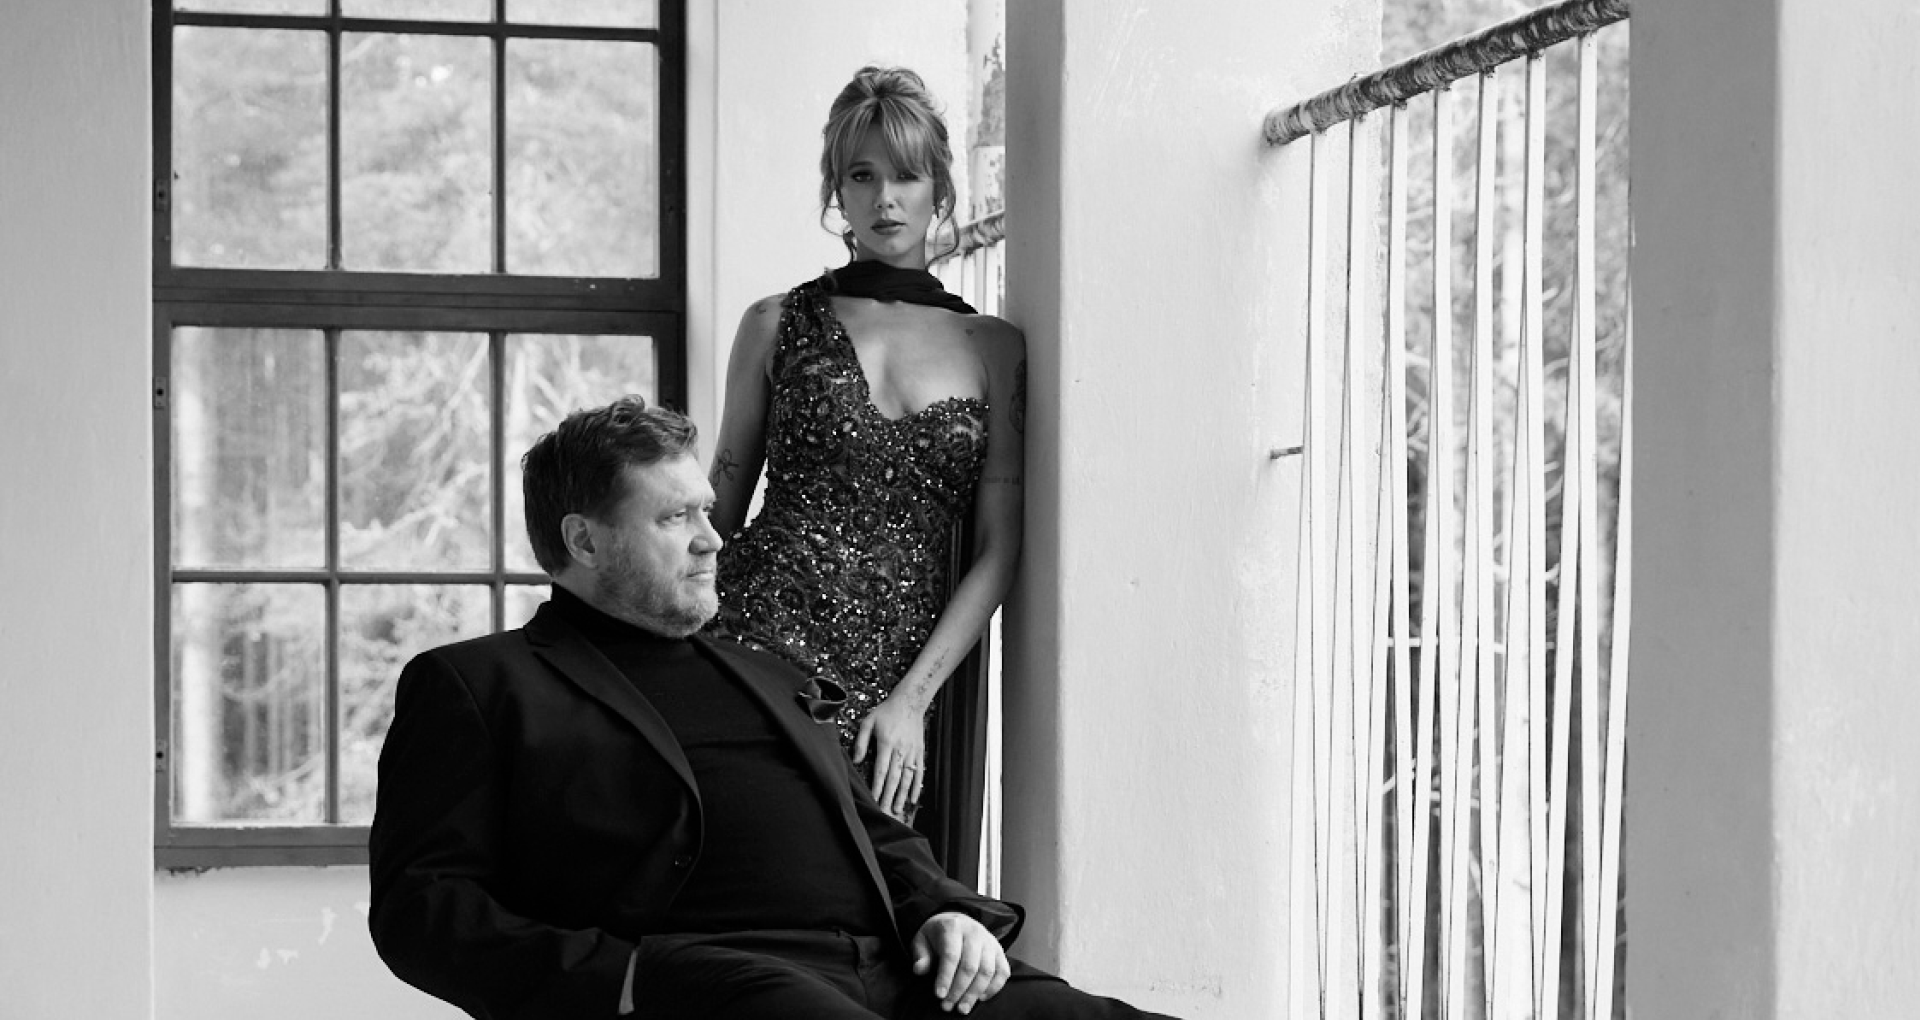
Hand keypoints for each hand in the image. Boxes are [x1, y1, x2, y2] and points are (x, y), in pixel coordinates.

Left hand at [852, 697, 925, 819]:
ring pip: (907, 777)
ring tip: (898, 809)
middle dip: (889, 796)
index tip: (873, 799)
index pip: (881, 770)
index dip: (877, 787)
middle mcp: (900, 749)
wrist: (909, 702)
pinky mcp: (919, 752)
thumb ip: (861, 742)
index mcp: (886, 743)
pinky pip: (919, 771)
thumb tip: (856, 760)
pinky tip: (914, 798)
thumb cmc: (886, 712)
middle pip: (894, 778)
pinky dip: (916, 786)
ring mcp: (911, 752)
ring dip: (903, 795)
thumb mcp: (868, 722)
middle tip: (885, 811)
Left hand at [911, 912, 1009, 1013]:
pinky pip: (1003, 972)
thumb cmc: (937, 935)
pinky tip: (980, 998)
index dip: (945, 977)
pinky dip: (994, 988)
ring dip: (974, 993)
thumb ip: (921, 955)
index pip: (951, 955)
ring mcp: (990, 942)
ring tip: (962, 1008)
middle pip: (970, 966)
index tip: (939, 995)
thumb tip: (919, 970)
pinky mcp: (999, 951)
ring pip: (987, 971)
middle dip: (958, 990)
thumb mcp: (922, 939)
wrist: (956, 921)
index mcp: (953, 927)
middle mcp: (975, 933)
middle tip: (947, 1006)